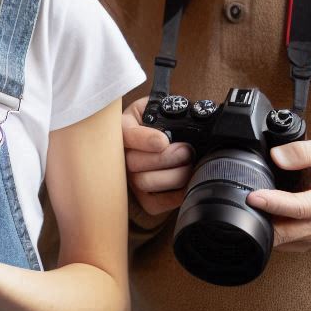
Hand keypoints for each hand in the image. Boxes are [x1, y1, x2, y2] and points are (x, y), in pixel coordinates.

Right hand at [122, 96, 193, 214]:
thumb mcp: (158, 107)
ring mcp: (128, 177)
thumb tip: (184, 114)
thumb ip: (165, 108)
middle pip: (134, 162)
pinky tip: (187, 183)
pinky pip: (153, 203)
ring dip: (172, 175)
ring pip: (144, 182)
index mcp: (123, 128)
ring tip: (189, 164)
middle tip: (187, 150)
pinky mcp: (141, 196)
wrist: (160, 139)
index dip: (143, 140)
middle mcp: (120, 155)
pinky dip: (173, 196)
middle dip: (166, 158)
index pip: (125, 135)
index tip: (163, 140)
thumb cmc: (159, 123)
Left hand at [247, 135, 310, 249]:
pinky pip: (287, 241)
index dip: (271, 203)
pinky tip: (261, 216)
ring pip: (283, 240)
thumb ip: (302, 151)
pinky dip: (272, 231)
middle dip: (260, 220)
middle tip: (238, 203)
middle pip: (285, 232)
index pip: (296, 208)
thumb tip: (277, 156)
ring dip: (264, 227)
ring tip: (247, 208)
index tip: (252, 196)